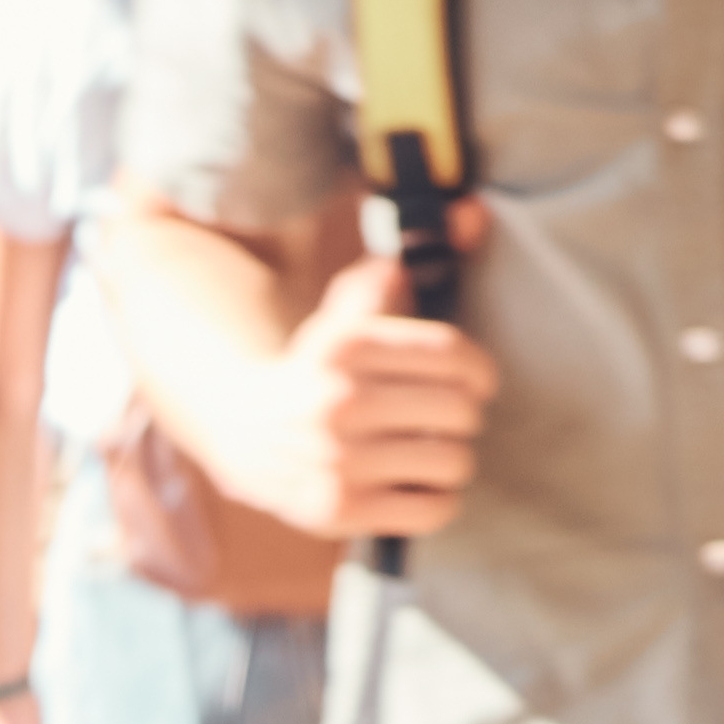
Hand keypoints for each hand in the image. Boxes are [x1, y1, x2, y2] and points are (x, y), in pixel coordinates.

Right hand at [190, 234, 490, 538]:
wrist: (245, 434)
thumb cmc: (316, 372)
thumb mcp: (344, 320)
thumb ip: (398, 275)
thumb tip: (474, 214)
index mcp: (346, 347)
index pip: (452, 357)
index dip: (478, 373)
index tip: (474, 383)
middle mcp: (339, 401)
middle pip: (460, 413)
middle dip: (460, 418)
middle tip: (444, 421)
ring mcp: (338, 459)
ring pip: (452, 462)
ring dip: (449, 459)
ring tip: (428, 453)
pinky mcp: (339, 509)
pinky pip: (431, 509)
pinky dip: (433, 500)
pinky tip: (412, 486)